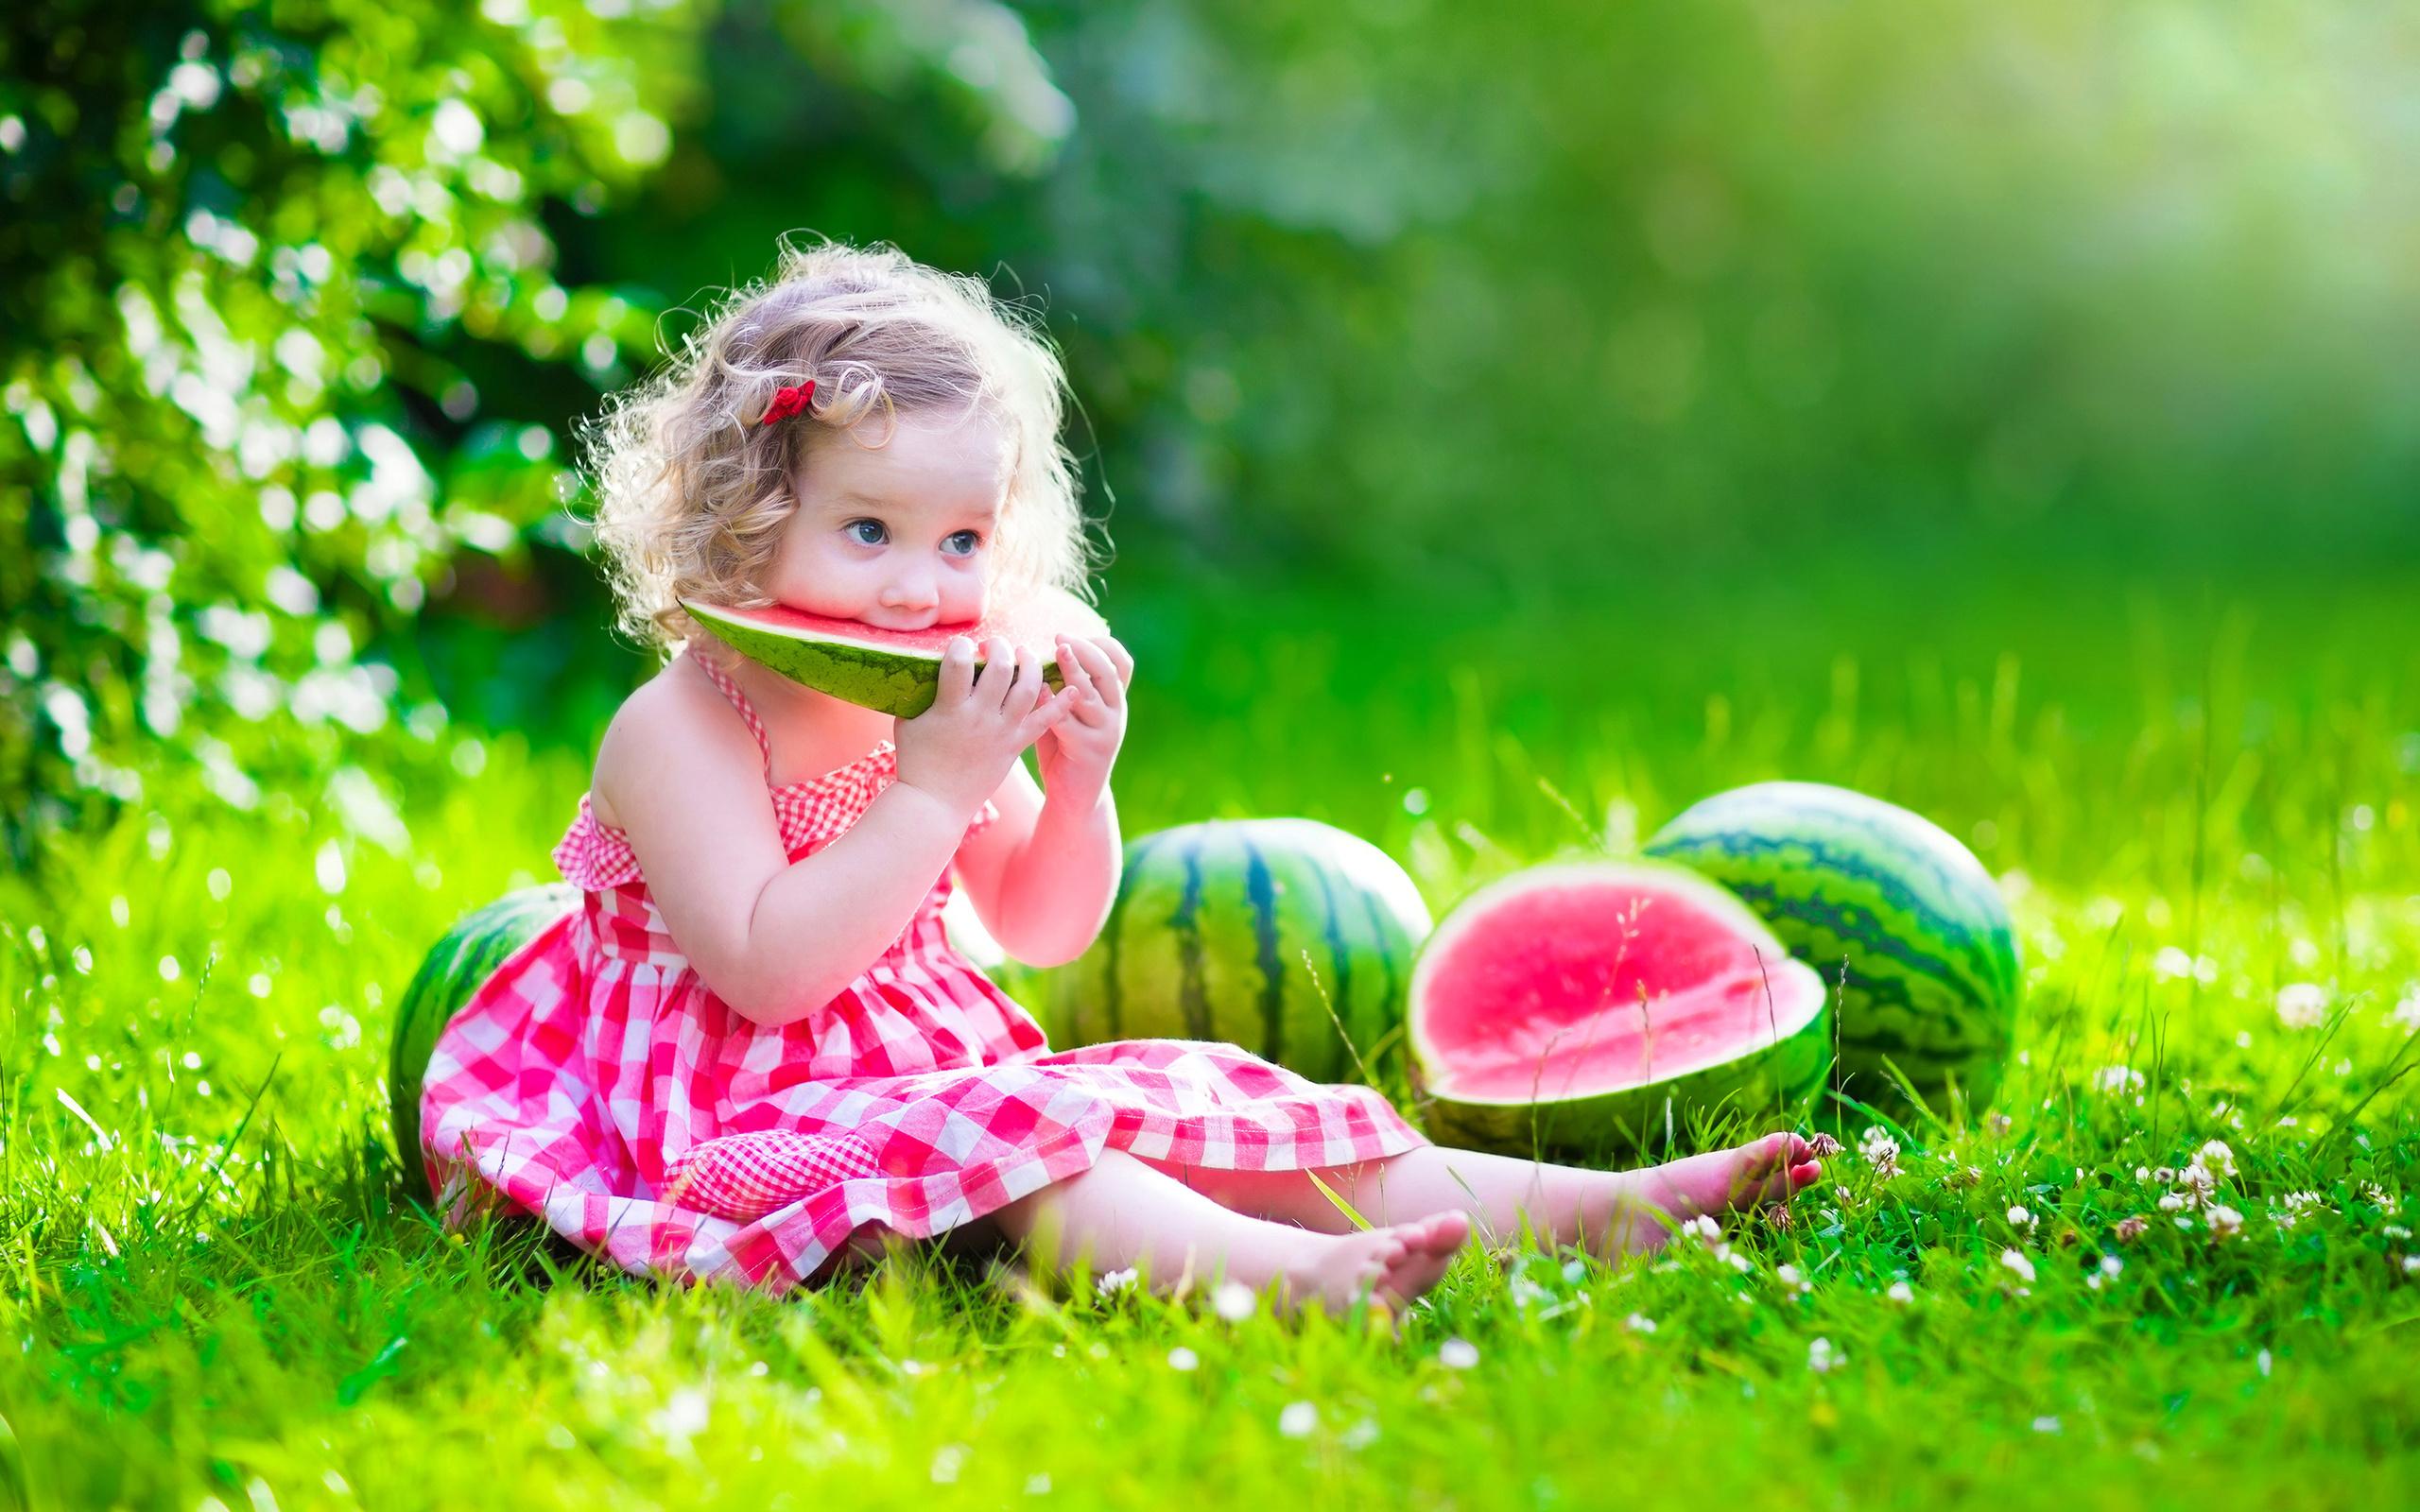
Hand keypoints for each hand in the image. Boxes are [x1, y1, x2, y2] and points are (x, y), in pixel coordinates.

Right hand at [894, 636, 1068, 819]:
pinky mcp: (1016, 746)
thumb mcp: (909, 722)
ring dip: (1030, 664)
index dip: (960, 646)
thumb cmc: (917, 761)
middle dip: (999, 647)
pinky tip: (1073, 688)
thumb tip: (922, 664)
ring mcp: (1002, 732)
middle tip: (993, 646)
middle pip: (1001, 669)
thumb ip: (919, 693)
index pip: (959, 662)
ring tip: (1024, 654)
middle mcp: (980, 717)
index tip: (960, 646)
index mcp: (949, 709)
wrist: (936, 804)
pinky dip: (1061, 704)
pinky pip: (1044, 722)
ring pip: (1028, 689)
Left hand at [1034, 634, 1131, 805]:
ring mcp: (1105, 732)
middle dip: (1085, 650)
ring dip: (1074, 671)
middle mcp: (1116, 713)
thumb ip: (1064, 686)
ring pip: (1090, 694)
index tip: (1075, 635)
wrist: (1076, 796)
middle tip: (1060, 638)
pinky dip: (1053, 703)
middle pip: (1108, 672)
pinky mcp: (1088, 750)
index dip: (1101, 644)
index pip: (1121, 663)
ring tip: (1057, 653)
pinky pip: (1069, 722)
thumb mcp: (1073, 712)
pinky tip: (1038, 690)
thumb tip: (1037, 651)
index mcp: (1114, 700)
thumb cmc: (1067, 747)